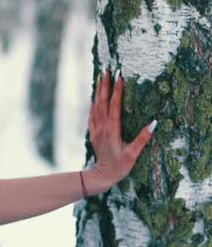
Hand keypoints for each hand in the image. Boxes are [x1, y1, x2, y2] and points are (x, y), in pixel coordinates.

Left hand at [86, 69, 156, 194]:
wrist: (101, 176)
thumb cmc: (119, 167)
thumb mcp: (133, 154)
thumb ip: (142, 139)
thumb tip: (154, 123)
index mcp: (112, 130)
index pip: (115, 106)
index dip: (117, 91)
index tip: (120, 77)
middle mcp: (103, 127)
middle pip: (102, 102)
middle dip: (105, 85)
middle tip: (106, 70)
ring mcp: (96, 130)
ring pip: (96, 107)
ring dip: (98, 92)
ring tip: (100, 79)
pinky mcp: (94, 134)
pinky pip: (92, 116)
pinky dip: (93, 105)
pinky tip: (93, 100)